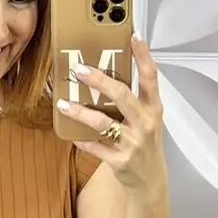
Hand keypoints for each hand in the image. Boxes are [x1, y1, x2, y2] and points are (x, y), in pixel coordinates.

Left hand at [58, 36, 166, 193]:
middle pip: (122, 96)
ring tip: (64, 103)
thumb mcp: (147, 120)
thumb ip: (133, 100)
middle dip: (100, 80)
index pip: (151, 77)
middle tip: (80, 69)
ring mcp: (132, 143)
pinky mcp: (120, 161)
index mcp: (153, 109)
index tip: (133, 37)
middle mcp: (145, 124)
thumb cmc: (145, 145)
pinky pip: (95, 147)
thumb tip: (106, 76)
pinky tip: (71, 134)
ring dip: (81, 112)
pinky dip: (81, 140)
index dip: (143, 56)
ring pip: (103, 123)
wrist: (150, 181)